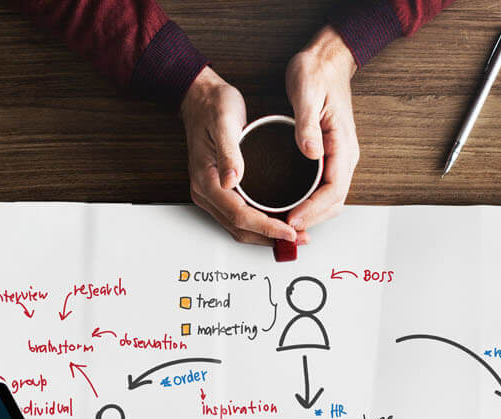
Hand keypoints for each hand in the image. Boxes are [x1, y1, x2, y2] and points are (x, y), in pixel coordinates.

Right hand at [180, 67, 300, 246]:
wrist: (200, 98)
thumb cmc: (213, 107)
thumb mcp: (224, 123)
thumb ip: (229, 153)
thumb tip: (232, 180)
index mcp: (206, 180)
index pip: (239, 215)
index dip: (266, 227)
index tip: (289, 231)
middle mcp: (206, 192)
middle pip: (239, 228)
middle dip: (270, 237)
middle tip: (299, 238)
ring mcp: (211, 193)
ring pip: (239, 227)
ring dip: (265, 235)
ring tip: (293, 235)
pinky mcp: (219, 190)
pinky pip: (238, 216)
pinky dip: (259, 224)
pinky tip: (277, 221)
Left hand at [283, 26, 359, 232]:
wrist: (327, 60)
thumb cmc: (317, 73)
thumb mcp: (307, 93)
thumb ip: (307, 125)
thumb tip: (311, 153)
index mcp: (343, 144)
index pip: (334, 189)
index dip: (314, 209)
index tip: (293, 219)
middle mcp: (345, 155)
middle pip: (334, 202)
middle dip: (312, 219)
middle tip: (285, 229)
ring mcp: (339, 157)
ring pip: (330, 199)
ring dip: (312, 215)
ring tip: (286, 224)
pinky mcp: (329, 155)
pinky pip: (324, 188)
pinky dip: (311, 203)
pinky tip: (293, 206)